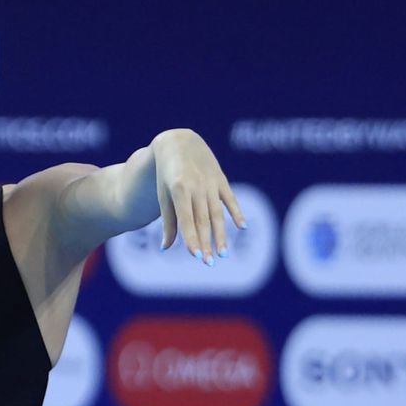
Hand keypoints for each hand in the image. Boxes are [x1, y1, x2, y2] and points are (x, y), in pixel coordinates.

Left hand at [152, 129, 245, 264]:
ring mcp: (210, 182)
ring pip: (217, 213)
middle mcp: (196, 186)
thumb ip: (168, 221)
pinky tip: (243, 227)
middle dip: (206, 243)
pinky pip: (230, 198)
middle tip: (208, 263)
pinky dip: (237, 212)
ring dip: (221, 234)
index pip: (186, 219)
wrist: (178, 142)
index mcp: (179, 189)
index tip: (195, 256)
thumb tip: (165, 248)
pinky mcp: (221, 179)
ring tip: (223, 253)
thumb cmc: (166, 174)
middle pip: (203, 220)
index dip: (191, 238)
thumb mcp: (162, 195)